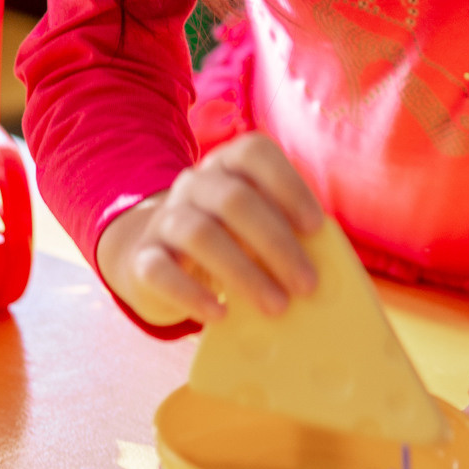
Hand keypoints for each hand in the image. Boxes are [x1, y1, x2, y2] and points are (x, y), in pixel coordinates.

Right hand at [95, 132, 325, 327]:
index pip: (254, 154)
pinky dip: (192, 294)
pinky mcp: (142, 259)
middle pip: (235, 200)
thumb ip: (286, 234)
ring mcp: (164, 218)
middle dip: (276, 242)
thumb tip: (326, 268)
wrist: (157, 261)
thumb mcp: (255, 228)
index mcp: (227, 165)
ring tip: (276, 306)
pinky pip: (160, 271)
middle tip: (307, 284)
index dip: (287, 185)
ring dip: (244, 272)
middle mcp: (194, 183)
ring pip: (200, 234)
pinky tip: (220, 314)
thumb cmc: (228, 242)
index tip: (315, 227)